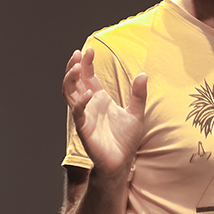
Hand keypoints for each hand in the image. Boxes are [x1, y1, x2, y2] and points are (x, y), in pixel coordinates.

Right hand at [62, 47, 147, 179]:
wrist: (121, 162)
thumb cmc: (125, 140)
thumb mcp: (136, 113)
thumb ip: (138, 95)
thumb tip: (143, 75)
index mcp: (99, 99)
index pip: (88, 77)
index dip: (87, 63)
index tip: (90, 50)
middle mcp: (89, 105)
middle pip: (74, 82)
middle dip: (73, 67)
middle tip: (78, 55)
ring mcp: (84, 116)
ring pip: (69, 94)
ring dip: (71, 80)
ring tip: (77, 67)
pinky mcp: (83, 129)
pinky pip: (77, 113)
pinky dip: (81, 103)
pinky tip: (89, 94)